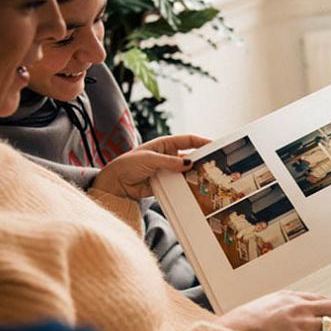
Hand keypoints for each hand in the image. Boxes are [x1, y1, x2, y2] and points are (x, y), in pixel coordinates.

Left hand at [92, 134, 209, 198]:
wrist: (116, 184)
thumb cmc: (128, 165)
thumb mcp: (149, 159)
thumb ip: (170, 162)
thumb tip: (189, 163)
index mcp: (165, 144)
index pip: (188, 140)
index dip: (202, 141)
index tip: (215, 145)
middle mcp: (168, 156)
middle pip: (190, 156)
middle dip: (202, 160)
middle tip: (215, 165)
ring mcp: (168, 170)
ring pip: (186, 172)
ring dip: (195, 175)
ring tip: (207, 179)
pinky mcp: (165, 184)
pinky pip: (179, 185)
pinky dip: (186, 187)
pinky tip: (194, 190)